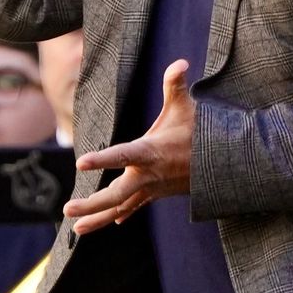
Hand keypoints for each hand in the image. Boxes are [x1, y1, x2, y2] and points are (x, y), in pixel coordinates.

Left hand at [63, 60, 195, 234]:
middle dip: (92, 203)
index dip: (102, 159)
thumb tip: (180, 63)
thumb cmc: (200, 132)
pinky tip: (108, 223)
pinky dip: (120, 215)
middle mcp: (149, 174)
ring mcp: (153, 188)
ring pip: (122, 207)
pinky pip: (135, 208)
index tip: (80, 163)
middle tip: (67, 209)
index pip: (123, 155)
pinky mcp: (157, 194)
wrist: (224, 165)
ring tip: (76, 229)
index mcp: (151, 151)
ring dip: (98, 218)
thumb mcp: (187, 108)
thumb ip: (175, 85)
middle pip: (118, 194)